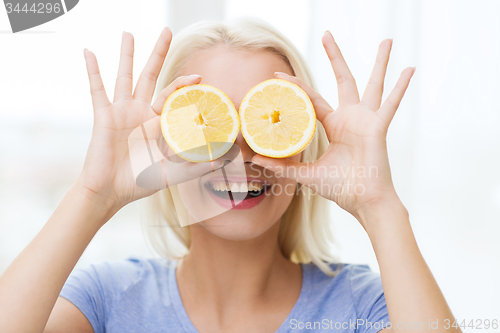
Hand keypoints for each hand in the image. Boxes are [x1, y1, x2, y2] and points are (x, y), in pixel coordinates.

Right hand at [76, 28, 217, 211]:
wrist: (111, 192)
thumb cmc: (140, 182)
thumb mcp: (174, 174)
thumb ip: (198, 166)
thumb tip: (225, 160)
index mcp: (157, 122)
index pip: (173, 95)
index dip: (185, 84)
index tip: (200, 77)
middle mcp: (140, 112)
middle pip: (151, 75)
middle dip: (158, 53)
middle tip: (167, 30)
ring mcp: (121, 112)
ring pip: (124, 76)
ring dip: (126, 54)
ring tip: (128, 33)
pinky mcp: (104, 116)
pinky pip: (97, 89)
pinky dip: (93, 71)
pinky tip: (89, 52)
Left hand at [252, 31, 414, 227]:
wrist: (362, 201)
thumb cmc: (340, 187)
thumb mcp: (306, 174)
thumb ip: (283, 166)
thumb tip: (254, 160)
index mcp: (334, 124)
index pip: (312, 99)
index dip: (297, 87)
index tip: (279, 76)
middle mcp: (350, 117)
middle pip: (343, 79)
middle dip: (335, 57)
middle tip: (327, 34)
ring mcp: (366, 120)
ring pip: (372, 84)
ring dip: (380, 62)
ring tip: (387, 40)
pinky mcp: (378, 128)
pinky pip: (391, 104)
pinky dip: (401, 87)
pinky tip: (410, 69)